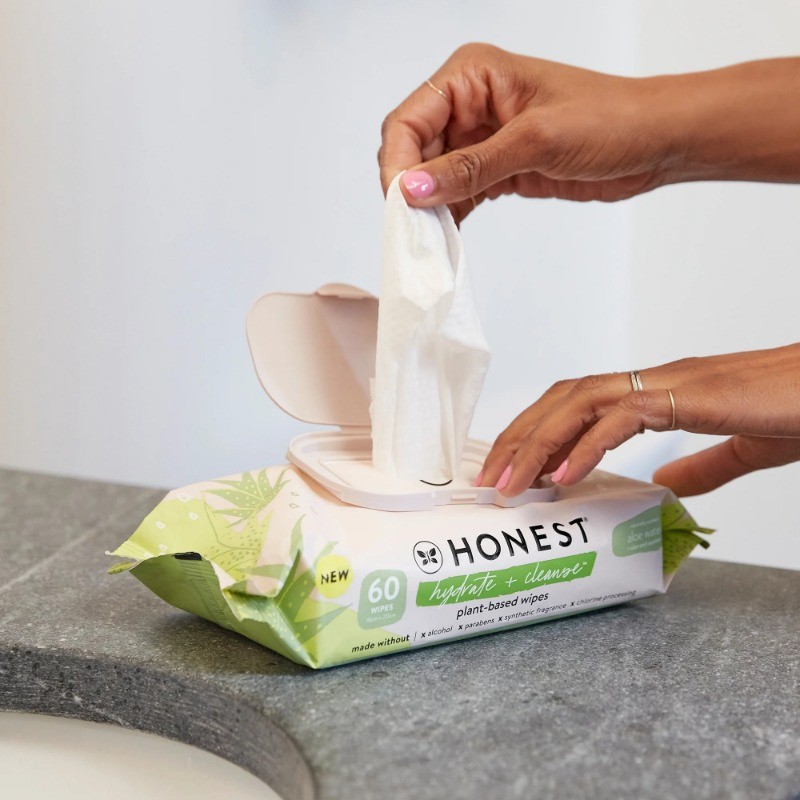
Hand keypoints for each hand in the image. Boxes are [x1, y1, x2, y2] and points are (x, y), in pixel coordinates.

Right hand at [379, 44, 671, 223]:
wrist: (655, 142)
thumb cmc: (609, 120)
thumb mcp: (535, 142)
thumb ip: (470, 168)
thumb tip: (411, 191)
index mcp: (472, 75)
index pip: (409, 120)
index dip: (398, 163)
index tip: (400, 205)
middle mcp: (470, 103)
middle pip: (414, 150)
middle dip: (410, 189)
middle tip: (413, 231)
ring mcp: (482, 137)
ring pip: (432, 176)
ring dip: (429, 208)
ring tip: (430, 241)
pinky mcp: (497, 168)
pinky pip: (457, 193)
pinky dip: (450, 215)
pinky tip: (449, 237)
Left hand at [477, 343, 799, 497]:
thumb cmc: (797, 409)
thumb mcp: (740, 448)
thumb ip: (701, 466)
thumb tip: (662, 485)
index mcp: (657, 392)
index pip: (576, 404)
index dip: (537, 432)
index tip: (513, 468)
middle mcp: (652, 382)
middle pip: (563, 399)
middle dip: (519, 438)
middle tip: (491, 481)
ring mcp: (667, 384)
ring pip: (579, 402)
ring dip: (538, 443)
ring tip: (512, 483)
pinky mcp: (689, 394)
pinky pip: (623, 416)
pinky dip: (587, 445)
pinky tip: (565, 476)